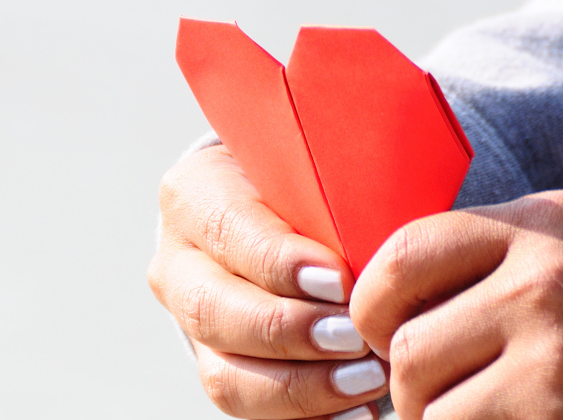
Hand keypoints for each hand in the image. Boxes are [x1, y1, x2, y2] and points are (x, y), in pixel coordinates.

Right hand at [148, 146, 386, 418]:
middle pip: (214, 311)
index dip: (280, 263)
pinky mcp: (220, 369)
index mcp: (194, 198)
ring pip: (226, 375)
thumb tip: (383, 232)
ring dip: (301, 387)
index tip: (341, 282)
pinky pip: (253, 411)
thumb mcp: (312, 168)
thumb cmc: (309, 185)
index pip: (228, 232)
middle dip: (289, 332)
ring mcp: (193, 327)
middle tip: (356, 339)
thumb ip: (332, 187)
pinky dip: (308, 418)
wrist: (283, 214)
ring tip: (366, 382)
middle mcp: (179, 266)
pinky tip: (355, 415)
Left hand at [349, 190, 562, 418]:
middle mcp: (541, 282)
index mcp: (533, 228)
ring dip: (432, 415)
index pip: (403, 256)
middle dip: (405, 381)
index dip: (371, 307)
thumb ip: (474, 259)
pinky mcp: (556, 411)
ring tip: (472, 407)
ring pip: (424, 400)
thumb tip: (364, 301)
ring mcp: (553, 351)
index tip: (383, 333)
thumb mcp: (552, 252)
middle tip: (433, 387)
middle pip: (408, 345)